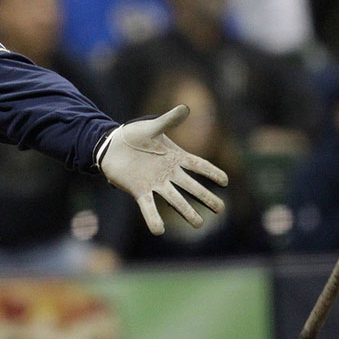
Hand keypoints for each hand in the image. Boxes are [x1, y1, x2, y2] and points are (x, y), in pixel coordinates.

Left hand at [99, 105, 228, 234]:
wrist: (112, 146)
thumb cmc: (135, 135)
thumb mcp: (152, 126)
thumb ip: (169, 120)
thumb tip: (185, 107)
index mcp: (175, 157)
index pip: (198, 165)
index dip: (212, 172)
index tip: (225, 181)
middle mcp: (168, 173)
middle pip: (191, 187)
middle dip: (205, 197)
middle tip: (220, 209)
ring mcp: (155, 183)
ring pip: (174, 200)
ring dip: (186, 212)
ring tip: (198, 224)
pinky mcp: (139, 191)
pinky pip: (148, 207)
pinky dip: (153, 219)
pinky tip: (159, 230)